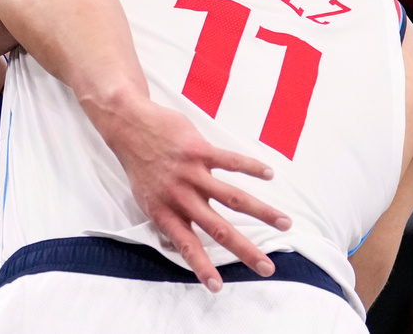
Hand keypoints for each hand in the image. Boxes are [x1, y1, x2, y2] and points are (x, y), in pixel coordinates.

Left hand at [103, 100, 291, 291]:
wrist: (129, 125)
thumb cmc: (140, 164)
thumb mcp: (145, 198)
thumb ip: (167, 217)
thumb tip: (179, 242)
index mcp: (165, 211)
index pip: (186, 245)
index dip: (201, 266)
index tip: (218, 287)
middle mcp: (180, 197)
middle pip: (219, 227)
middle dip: (245, 249)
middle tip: (267, 267)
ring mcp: (191, 173)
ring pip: (233, 197)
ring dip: (262, 212)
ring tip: (284, 223)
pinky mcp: (199, 150)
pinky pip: (231, 161)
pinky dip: (252, 167)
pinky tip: (269, 175)